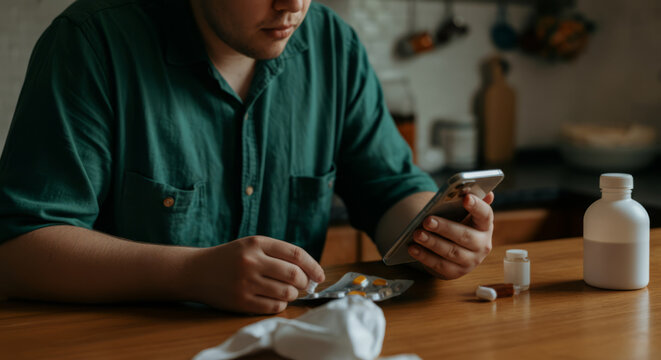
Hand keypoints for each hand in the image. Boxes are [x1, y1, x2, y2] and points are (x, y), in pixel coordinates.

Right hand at [184, 236, 324, 313]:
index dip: (313, 266)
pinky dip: (280, 305)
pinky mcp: (240, 301)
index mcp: (257, 243)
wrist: (196, 271)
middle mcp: (251, 261)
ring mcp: (245, 282)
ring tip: (287, 292)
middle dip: (304, 282)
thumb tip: (309, 272)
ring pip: (286, 293)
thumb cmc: (230, 258)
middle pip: (294, 275)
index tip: (320, 275)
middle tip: (303, 285)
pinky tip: (275, 299)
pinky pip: (273, 307)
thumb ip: (278, 253)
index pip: (296, 254)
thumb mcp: (252, 245)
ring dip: (293, 295)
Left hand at [407, 192, 494, 278]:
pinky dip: (424, 257)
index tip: (466, 197)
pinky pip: (439, 265)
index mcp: (485, 226)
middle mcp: (482, 245)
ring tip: (417, 233)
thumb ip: (471, 202)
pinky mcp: (455, 272)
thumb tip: (488, 192)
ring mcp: (470, 261)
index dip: (477, 206)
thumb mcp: (464, 214)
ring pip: (451, 252)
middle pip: (465, 236)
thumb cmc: (458, 225)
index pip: (485, 215)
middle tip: (427, 220)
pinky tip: (412, 248)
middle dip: (444, 228)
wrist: (453, 249)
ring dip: (432, 243)